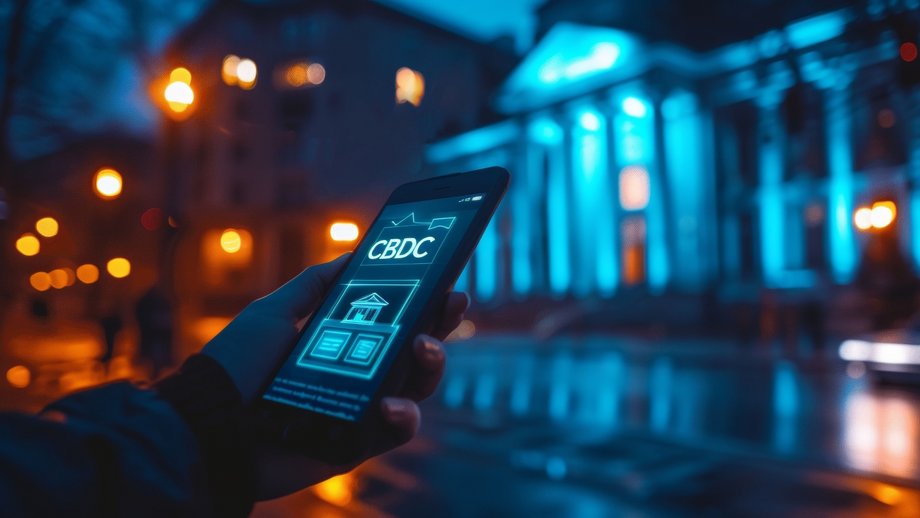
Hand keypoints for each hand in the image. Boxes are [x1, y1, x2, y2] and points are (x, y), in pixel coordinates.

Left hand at [202, 254, 469, 499]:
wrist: (209, 425)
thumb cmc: (236, 366)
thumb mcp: (274, 311)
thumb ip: (314, 284)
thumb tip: (354, 254)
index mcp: (341, 340)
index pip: (393, 319)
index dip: (423, 301)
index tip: (445, 281)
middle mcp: (357, 372)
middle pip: (414, 349)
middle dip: (440, 324)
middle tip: (452, 303)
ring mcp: (360, 408)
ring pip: (417, 387)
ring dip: (433, 365)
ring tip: (423, 347)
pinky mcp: (358, 444)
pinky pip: (397, 430)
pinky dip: (404, 416)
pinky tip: (390, 404)